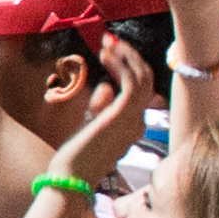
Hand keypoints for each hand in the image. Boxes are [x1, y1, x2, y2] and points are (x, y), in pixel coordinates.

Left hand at [49, 37, 154, 191]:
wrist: (71, 178)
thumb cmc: (76, 157)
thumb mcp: (90, 126)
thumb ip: (99, 108)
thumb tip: (105, 87)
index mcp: (133, 126)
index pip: (141, 90)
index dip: (128, 68)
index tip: (110, 53)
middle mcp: (139, 122)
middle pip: (147, 80)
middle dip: (130, 56)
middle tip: (110, 39)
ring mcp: (134, 119)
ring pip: (144, 77)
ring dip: (127, 55)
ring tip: (109, 41)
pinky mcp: (123, 115)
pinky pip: (132, 81)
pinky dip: (121, 63)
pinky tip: (106, 54)